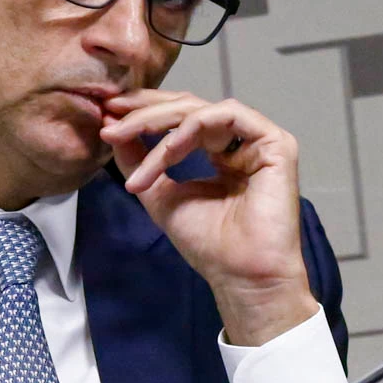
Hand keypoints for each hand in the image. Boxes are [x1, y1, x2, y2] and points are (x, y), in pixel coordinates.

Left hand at [98, 89, 317, 345]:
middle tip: (110, 114)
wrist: (241, 276)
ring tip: (125, 139)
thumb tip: (112, 127)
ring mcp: (259, 139)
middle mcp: (240, 140)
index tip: (107, 113)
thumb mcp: (159, 195)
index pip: (180, 117)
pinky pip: (224, 118)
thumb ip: (139, 160)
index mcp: (220, 151)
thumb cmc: (209, 245)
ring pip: (200, 109)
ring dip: (157, 122)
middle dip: (144, 109)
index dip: (144, 111)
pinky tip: (165, 151)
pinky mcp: (275, 141)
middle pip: (188, 106)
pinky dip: (189, 129)